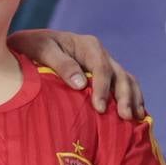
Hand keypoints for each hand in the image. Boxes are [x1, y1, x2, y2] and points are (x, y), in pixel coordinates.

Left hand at [11, 28, 143, 118]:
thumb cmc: (32, 47)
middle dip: (124, 96)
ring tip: (134, 119)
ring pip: (126, 81)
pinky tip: (137, 117)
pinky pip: (124, 87)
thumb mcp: (40, 49)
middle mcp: (100, 55)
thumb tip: (81, 84)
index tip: (99, 108)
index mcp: (86, 45)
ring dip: (132, 99)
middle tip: (124, 117)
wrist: (29, 47)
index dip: (102, 87)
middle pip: (119, 75)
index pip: (100, 66)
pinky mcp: (105, 78)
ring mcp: (105, 66)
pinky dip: (133, 100)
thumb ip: (60, 63)